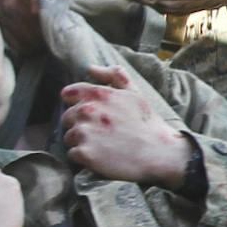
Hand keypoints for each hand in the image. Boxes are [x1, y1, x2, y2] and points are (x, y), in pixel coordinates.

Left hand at [60, 65, 192, 187]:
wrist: (159, 153)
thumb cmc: (148, 123)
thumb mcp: (135, 93)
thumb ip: (113, 75)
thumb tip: (90, 68)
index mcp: (98, 94)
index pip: (68, 94)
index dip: (78, 104)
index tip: (92, 115)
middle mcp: (87, 111)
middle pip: (67, 118)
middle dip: (81, 125)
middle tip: (103, 134)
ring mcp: (84, 132)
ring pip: (69, 137)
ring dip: (82, 142)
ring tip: (104, 146)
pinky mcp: (84, 153)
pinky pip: (72, 155)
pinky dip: (84, 158)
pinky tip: (102, 157)